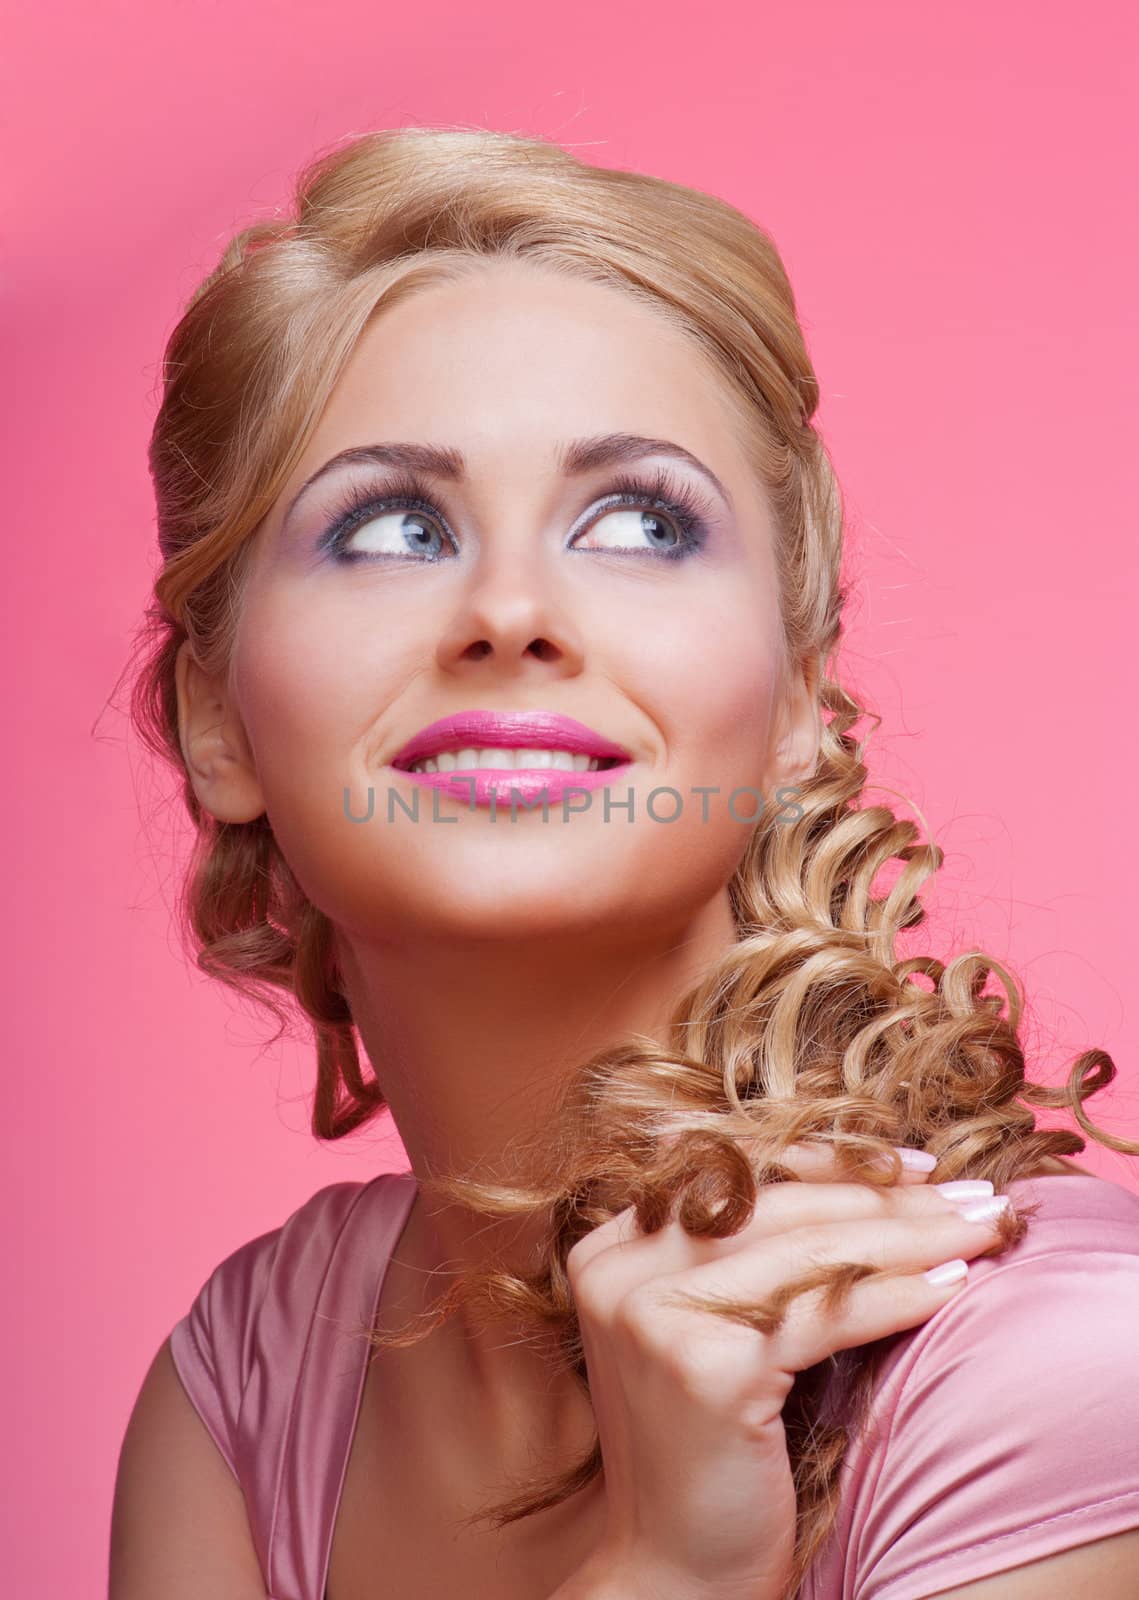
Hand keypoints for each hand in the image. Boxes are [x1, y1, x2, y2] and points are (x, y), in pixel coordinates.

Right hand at [560, 1141, 1010, 1599]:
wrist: (675, 1574)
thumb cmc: (711, 1452)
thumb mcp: (717, 1330)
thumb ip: (752, 1256)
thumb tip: (872, 1177)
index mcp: (611, 1247)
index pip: (740, 1177)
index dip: (836, 1165)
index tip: (921, 1167)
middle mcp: (617, 1267)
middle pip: (780, 1207)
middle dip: (889, 1198)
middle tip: (976, 1195)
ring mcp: (651, 1311)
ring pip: (810, 1252)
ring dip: (912, 1237)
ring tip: (984, 1232)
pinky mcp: (700, 1361)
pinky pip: (824, 1313)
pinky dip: (898, 1295)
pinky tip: (953, 1288)